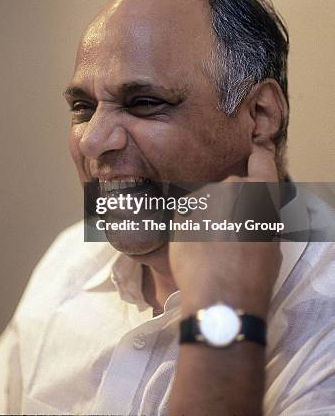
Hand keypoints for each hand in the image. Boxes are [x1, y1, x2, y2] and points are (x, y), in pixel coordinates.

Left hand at [169, 144, 281, 317]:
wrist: (218, 298)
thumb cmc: (253, 275)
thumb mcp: (270, 243)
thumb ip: (261, 215)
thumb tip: (250, 209)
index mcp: (259, 193)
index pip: (261, 161)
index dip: (257, 157)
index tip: (253, 153)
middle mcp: (230, 186)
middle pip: (233, 186)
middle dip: (233, 201)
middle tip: (233, 230)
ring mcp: (202, 196)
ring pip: (209, 199)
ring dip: (210, 212)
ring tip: (211, 244)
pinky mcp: (180, 211)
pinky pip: (189, 211)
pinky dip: (192, 222)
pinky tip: (196, 245)